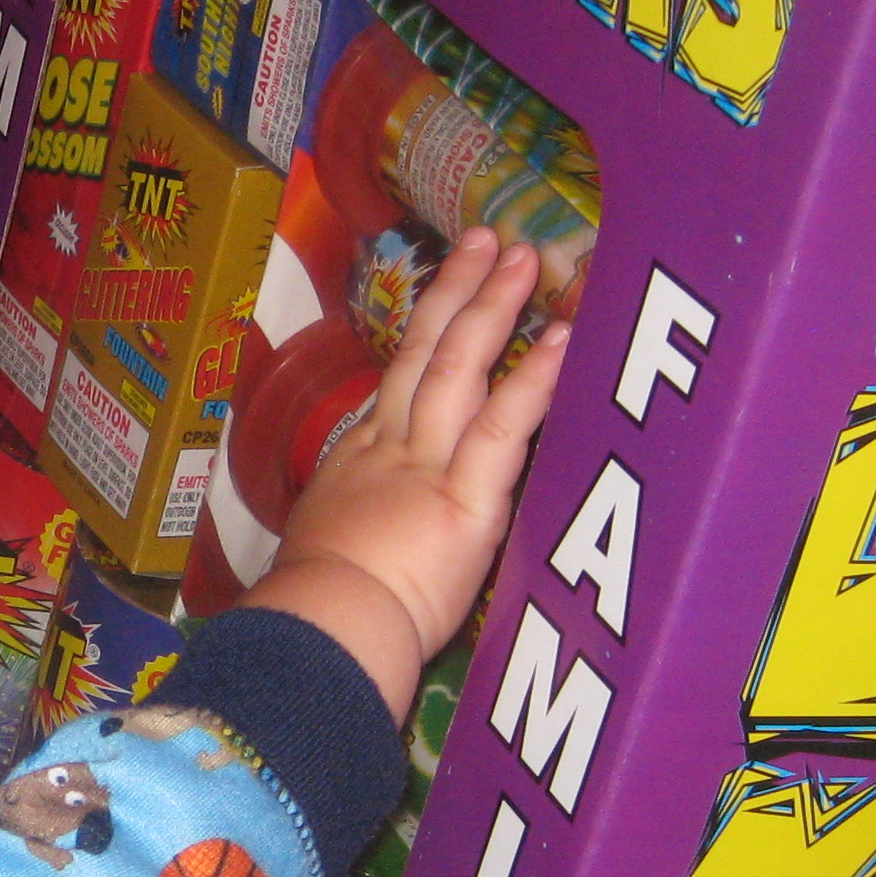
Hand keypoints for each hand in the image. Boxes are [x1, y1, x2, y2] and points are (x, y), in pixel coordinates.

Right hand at [242, 229, 568, 719]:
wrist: (318, 636)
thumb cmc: (314, 617)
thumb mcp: (319, 556)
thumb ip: (348, 533)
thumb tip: (351, 545)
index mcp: (354, 467)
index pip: (395, 390)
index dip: (422, 338)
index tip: (444, 303)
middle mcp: (387, 450)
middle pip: (422, 354)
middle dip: (457, 292)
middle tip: (487, 240)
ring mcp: (425, 467)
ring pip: (459, 368)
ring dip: (494, 307)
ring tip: (525, 256)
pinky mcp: (466, 499)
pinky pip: (503, 427)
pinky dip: (534, 379)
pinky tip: (562, 338)